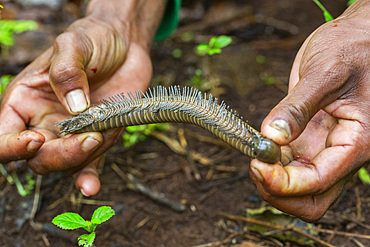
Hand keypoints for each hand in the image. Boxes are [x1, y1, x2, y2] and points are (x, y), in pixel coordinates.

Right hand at [0, 0, 165, 195]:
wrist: (126, 44)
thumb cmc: (93, 39)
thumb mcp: (74, 44)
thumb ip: (66, 72)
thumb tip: (74, 108)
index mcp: (25, 101)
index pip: (3, 136)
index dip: (12, 147)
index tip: (36, 139)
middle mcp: (43, 121)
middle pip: (36, 157)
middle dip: (58, 155)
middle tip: (88, 137)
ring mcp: (71, 133)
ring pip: (63, 164)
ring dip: (80, 159)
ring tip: (100, 135)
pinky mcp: (96, 138)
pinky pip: (88, 165)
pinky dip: (88, 177)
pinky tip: (91, 186)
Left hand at [249, 0, 369, 221]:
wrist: (358, 38)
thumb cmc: (354, 48)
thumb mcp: (325, 72)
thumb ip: (298, 107)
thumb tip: (271, 137)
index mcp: (357, 140)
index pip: (318, 181)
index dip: (284, 183)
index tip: (257, 165)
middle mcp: (342, 153)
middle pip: (311, 199)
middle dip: (279, 192)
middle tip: (255, 166)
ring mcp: (326, 149)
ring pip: (301, 189)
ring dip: (273, 181)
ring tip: (256, 154)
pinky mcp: (312, 140)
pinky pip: (292, 167)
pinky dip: (273, 165)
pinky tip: (262, 145)